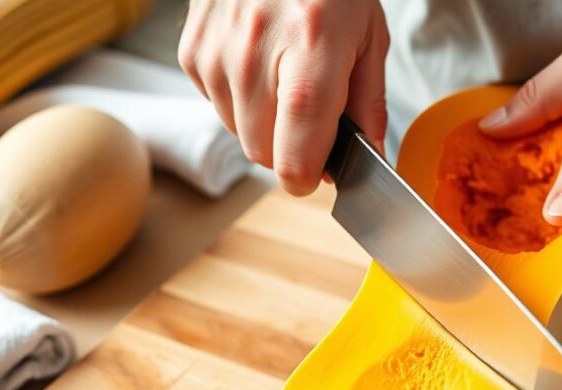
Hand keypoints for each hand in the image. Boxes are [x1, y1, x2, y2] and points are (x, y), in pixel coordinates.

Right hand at [178, 0, 389, 195]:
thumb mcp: (370, 38)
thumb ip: (369, 104)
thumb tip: (370, 157)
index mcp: (311, 50)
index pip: (296, 152)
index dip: (307, 178)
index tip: (317, 174)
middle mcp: (256, 53)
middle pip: (264, 154)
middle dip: (292, 151)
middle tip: (313, 119)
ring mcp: (217, 52)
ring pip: (239, 135)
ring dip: (266, 126)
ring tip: (286, 81)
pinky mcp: (192, 51)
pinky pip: (217, 106)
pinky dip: (241, 101)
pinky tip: (260, 66)